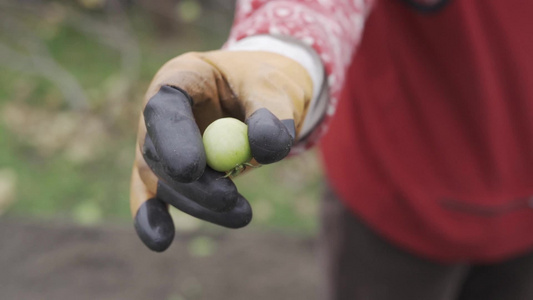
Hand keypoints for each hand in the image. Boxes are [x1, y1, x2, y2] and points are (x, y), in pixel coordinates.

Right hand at [130, 51, 312, 251]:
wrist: (265, 98)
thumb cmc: (267, 86)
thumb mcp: (277, 89)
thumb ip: (272, 114)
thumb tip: (264, 149)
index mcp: (182, 78)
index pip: (165, 108)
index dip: (173, 138)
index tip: (192, 169)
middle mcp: (161, 113)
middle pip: (158, 151)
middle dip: (192, 183)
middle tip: (228, 199)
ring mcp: (160, 144)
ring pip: (163, 181)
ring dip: (198, 204)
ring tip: (244, 214)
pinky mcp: (167, 173)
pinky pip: (154, 197)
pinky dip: (154, 218)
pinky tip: (160, 240)